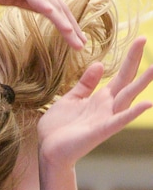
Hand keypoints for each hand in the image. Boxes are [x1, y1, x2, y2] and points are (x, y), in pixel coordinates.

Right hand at [0, 0, 86, 48]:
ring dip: (61, 19)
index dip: (68, 26)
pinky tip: (51, 12)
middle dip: (71, 27)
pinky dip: (41, 2)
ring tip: (71, 35)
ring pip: (48, 1)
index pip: (56, 9)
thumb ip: (25, 1)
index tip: (77, 42)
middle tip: (81, 45)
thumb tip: (40, 10)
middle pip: (58, 7)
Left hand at [37, 36, 152, 164]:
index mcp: (100, 99)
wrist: (47, 150)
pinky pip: (118, 121)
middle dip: (136, 62)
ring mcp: (105, 119)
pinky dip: (132, 113)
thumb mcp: (71, 99)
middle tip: (145, 39)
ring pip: (127, 99)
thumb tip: (100, 64)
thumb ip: (86, 84)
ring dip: (141, 84)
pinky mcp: (99, 132)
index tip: (141, 39)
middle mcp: (107, 107)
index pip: (121, 75)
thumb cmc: (58, 128)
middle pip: (127, 81)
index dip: (131, 58)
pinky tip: (147, 103)